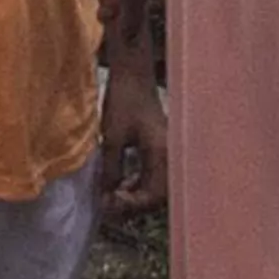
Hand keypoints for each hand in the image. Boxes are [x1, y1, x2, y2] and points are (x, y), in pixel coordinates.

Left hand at [98, 64, 170, 216]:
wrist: (133, 73)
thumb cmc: (124, 101)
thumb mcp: (112, 138)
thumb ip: (111, 170)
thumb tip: (108, 196)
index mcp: (162, 154)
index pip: (153, 195)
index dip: (130, 205)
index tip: (108, 202)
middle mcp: (170, 155)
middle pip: (157, 194)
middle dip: (133, 203)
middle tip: (109, 204)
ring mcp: (166, 151)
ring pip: (155, 185)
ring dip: (135, 194)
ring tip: (111, 195)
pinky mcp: (160, 147)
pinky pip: (152, 173)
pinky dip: (138, 181)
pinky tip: (121, 181)